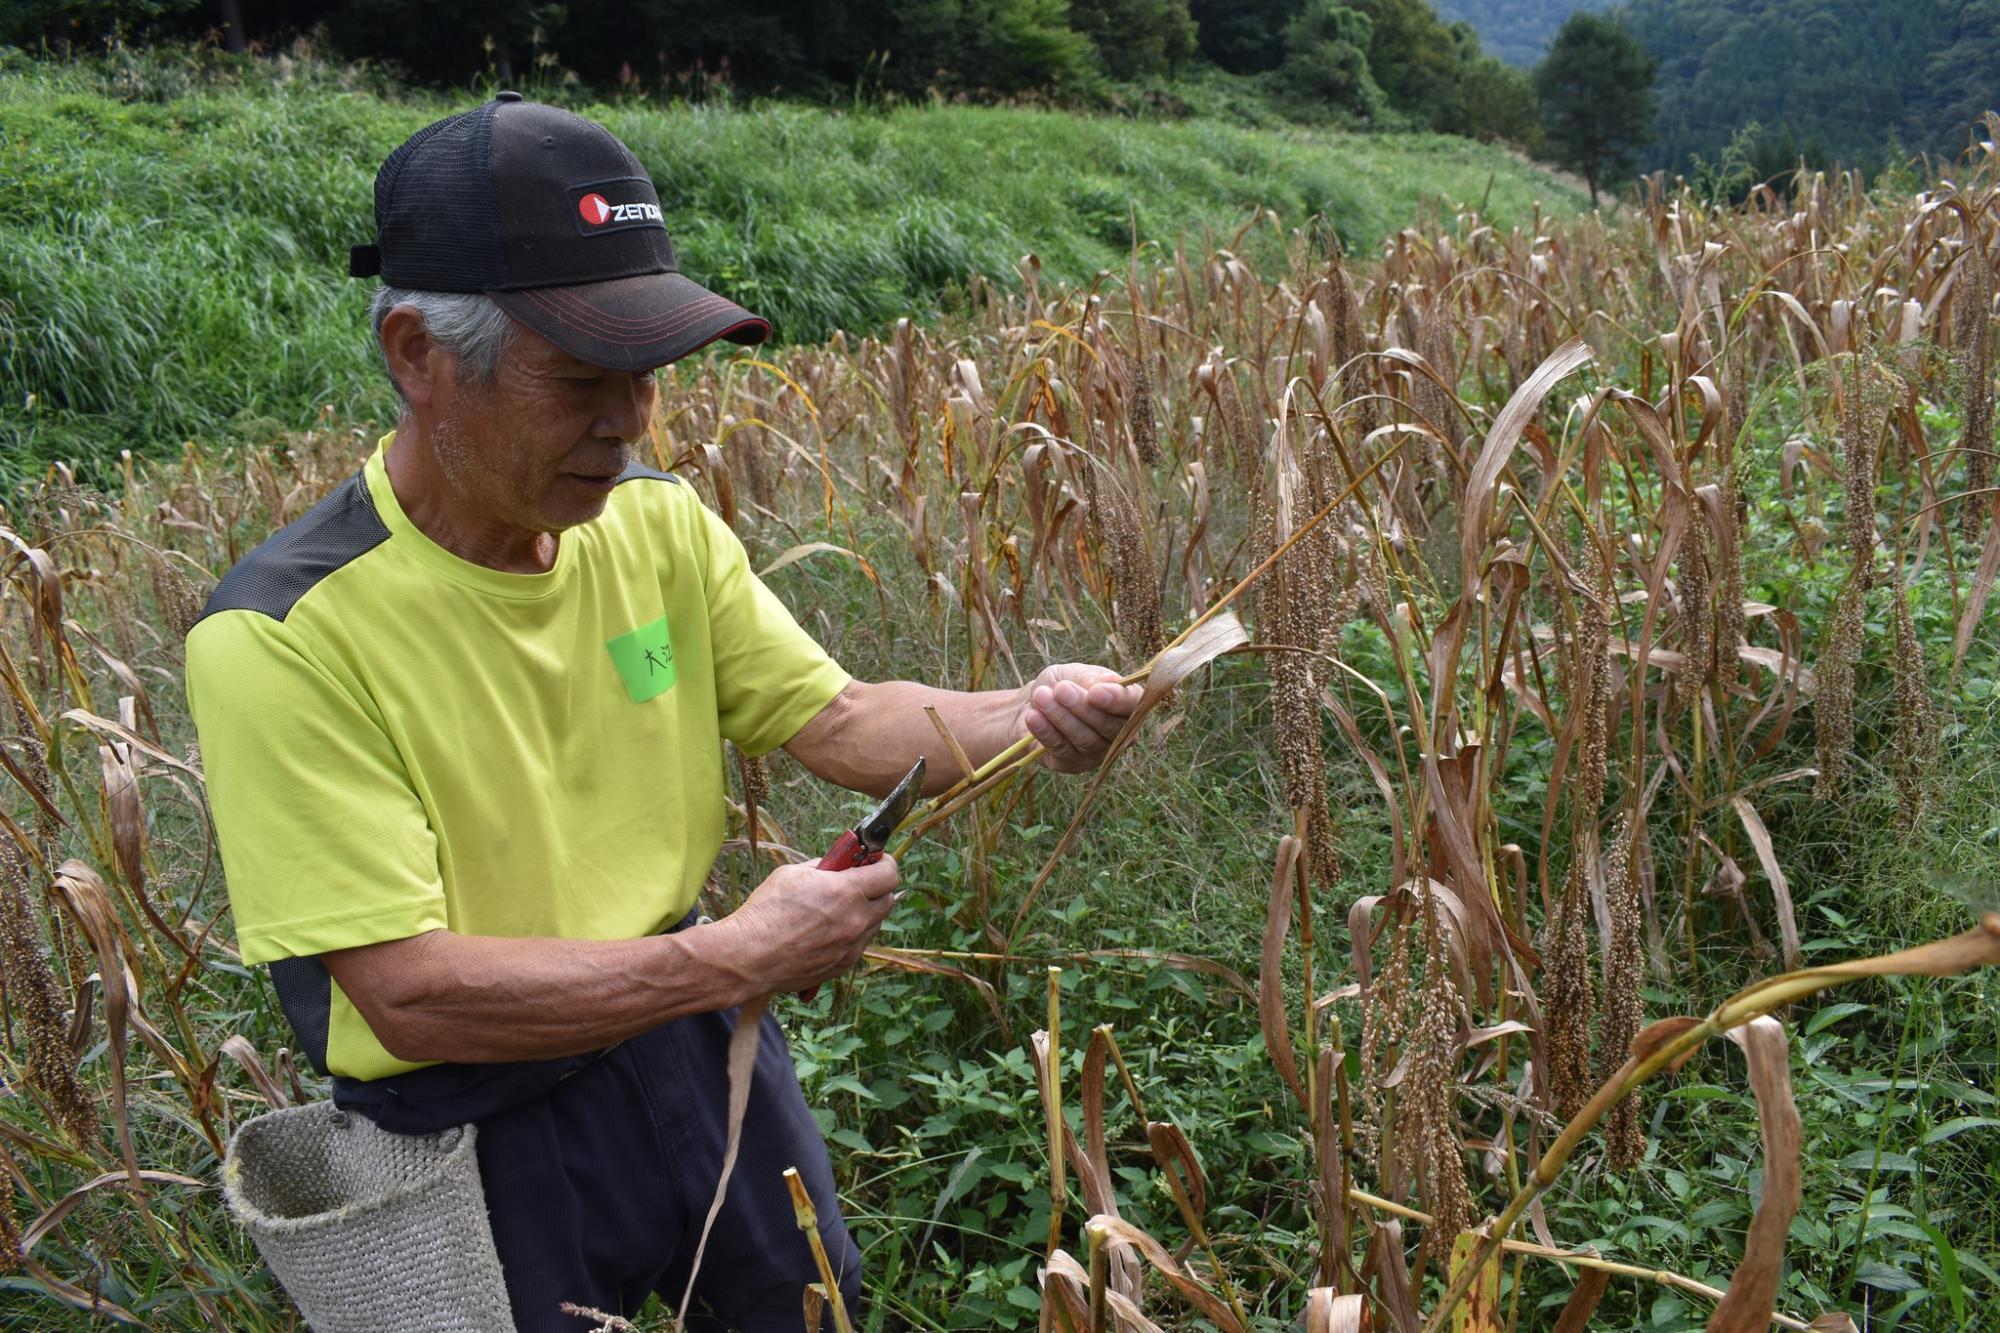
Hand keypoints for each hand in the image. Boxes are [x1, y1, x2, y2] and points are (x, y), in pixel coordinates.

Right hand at [715, 856, 899, 995]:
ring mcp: (852, 946)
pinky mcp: (843, 965)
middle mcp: (857, 920)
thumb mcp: (794, 873)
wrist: (749, 957)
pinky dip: (852, 934)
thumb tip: (839, 864)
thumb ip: (825, 868)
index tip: (875, 861)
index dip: (884, 863)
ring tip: (837, 908)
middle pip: (889, 899)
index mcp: (847, 892)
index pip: (890, 874)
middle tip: (858, 882)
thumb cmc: (766, 911)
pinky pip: (859, 944)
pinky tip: (828, 930)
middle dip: (877, 887)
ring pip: (875, 924)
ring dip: (866, 912)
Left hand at [1017, 663, 1143, 773]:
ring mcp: (1097, 753)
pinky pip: (1062, 749)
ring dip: (1061, 717)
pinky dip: (1046, 732)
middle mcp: (1118, 733)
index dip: (1116, 700)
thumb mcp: (1073, 673)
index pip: (1132, 704)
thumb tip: (1108, 683)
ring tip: (1041, 696)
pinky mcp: (1073, 764)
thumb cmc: (1061, 685)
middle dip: (1082, 707)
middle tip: (1061, 689)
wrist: (1034, 704)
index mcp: (1126, 704)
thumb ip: (1090, 679)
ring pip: (1085, 739)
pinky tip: (1033, 717)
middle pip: (1108, 726)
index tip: (1095, 692)